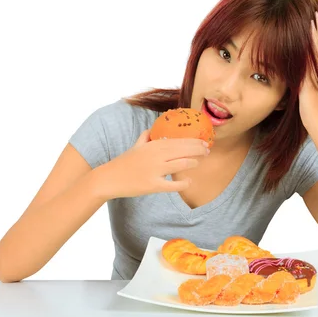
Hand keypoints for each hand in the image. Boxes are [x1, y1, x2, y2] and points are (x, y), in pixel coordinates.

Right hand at [94, 129, 209, 198]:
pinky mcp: (153, 185)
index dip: (193, 141)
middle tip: (207, 151)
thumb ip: (144, 137)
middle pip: (184, 150)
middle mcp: (156, 155)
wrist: (110, 178)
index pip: (178, 140)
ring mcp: (155, 170)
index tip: (203, 142)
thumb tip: (151, 131)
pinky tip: (188, 181)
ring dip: (193, 162)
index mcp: (153, 144)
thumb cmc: (124, 162)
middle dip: (198, 150)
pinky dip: (183, 183)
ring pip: (182, 164)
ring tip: (198, 163)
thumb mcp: (135, 146)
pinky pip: (173, 185)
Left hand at [299, 11, 317, 125]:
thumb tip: (299, 84)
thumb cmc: (310, 111)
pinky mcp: (311, 74)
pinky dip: (312, 44)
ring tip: (315, 18)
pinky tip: (309, 33)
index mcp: (317, 73)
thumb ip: (303, 85)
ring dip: (317, 32)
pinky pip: (312, 56)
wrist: (315, 118)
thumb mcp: (306, 94)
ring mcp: (316, 72)